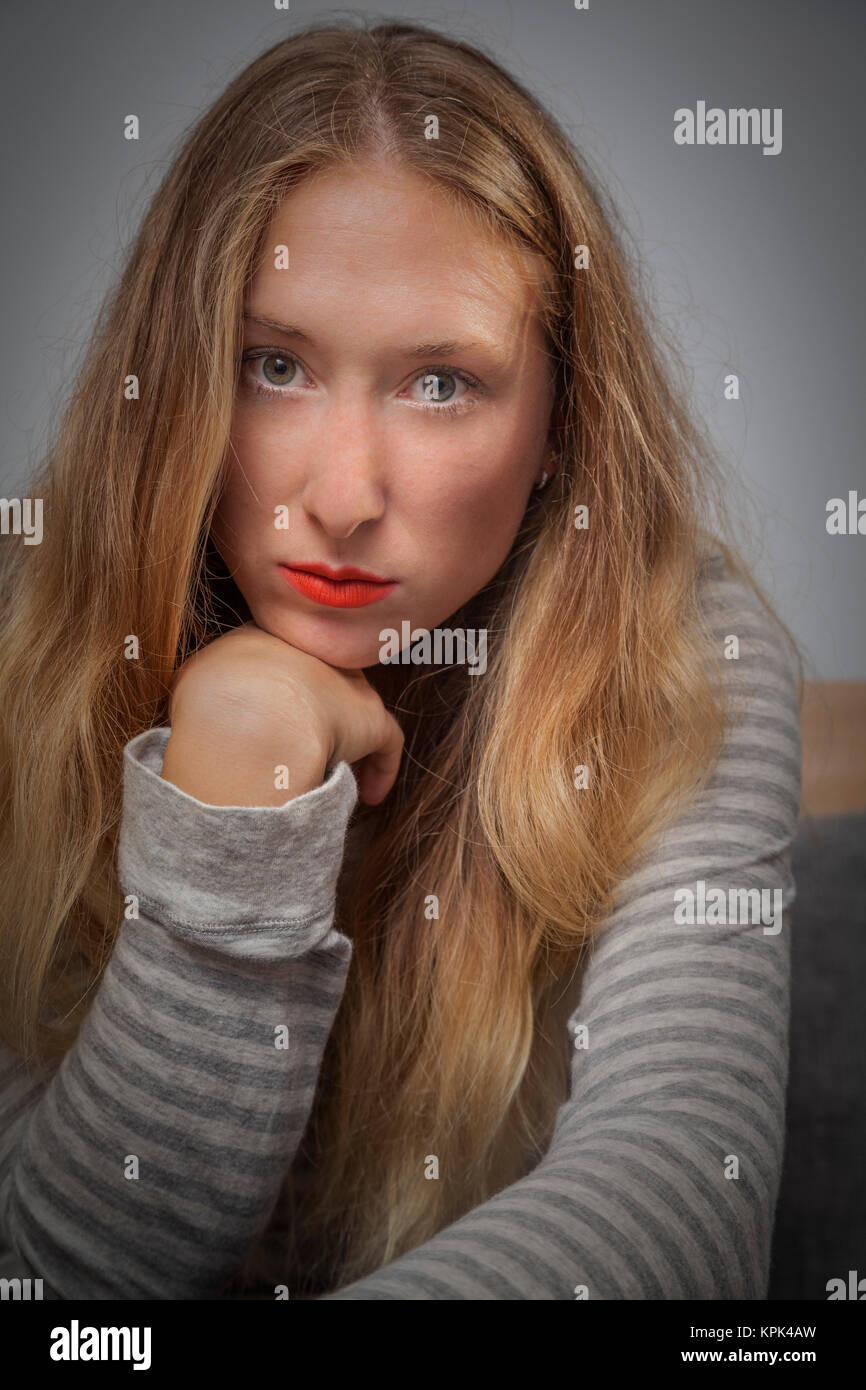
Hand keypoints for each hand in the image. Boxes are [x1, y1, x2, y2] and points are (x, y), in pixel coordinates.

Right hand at [159, 621, 403, 806]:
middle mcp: (314, 650)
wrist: (249, 716)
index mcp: (269, 634)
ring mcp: (346, 683)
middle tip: (302, 745)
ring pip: (354, 708)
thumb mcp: (194, 680)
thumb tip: (206, 712)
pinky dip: (381, 768)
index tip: (270, 718)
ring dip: (346, 740)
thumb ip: (208, 690)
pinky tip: (371, 795)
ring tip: (333, 772)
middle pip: (322, 676)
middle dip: (316, 708)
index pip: (281, 657)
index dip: (279, 690)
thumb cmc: (212, 702)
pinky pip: (386, 742)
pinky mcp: (370, 718)